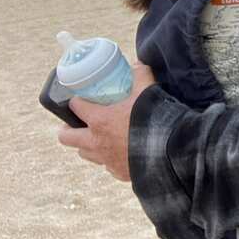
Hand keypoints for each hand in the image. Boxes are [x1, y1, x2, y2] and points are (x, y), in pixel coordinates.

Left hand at [57, 63, 157, 181]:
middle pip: (66, 137)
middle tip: (79, 123)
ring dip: (86, 145)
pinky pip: (107, 166)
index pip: (75, 106)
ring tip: (98, 138)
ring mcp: (106, 159)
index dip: (77, 100)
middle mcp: (96, 142)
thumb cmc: (155, 121)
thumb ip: (141, 76)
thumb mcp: (148, 91)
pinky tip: (120, 153)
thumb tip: (137, 65)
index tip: (82, 98)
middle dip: (68, 129)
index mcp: (99, 120)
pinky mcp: (118, 172)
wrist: (171, 152)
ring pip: (83, 153)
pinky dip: (109, 159)